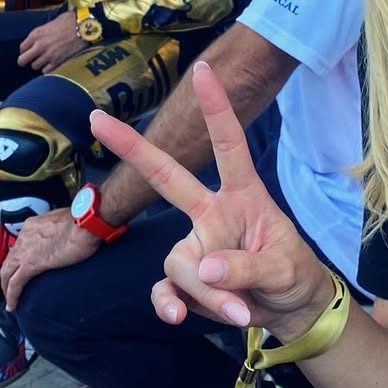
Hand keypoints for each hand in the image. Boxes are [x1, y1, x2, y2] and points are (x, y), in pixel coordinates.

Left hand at [1, 208, 100, 310]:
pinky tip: (13, 305)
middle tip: (10, 288)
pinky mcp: (31, 264)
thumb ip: (57, 229)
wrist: (86, 222)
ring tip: (10, 300)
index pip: (19, 244)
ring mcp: (26, 250)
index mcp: (32, 225)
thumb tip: (61, 237)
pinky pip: (15, 283)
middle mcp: (25, 236)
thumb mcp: (65, 221)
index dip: (17, 258)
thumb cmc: (83, 220)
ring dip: (6, 287)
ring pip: (7, 272)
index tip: (20, 268)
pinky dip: (12, 296)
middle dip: (7, 275)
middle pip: (8, 259)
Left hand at [18, 10, 84, 73]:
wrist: (83, 27)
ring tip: (45, 60)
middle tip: (30, 60)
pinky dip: (48, 69)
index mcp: (36, 34)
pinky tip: (52, 64)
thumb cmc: (70, 21)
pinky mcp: (57, 62)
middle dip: (25, 61)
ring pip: (35, 66)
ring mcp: (48, 55)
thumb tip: (41, 37)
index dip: (25, 50)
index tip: (29, 50)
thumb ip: (43, 32)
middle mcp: (39, 46)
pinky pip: (46, 71)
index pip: (22, 48)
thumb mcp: (52, 22)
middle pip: (22, 60)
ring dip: (39, 64)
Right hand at [91, 61, 333, 342]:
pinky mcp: (185, 280)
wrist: (290, 312)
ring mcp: (195, 245)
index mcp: (242, 195)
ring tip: (238, 311)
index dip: (216, 108)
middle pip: (167, 175)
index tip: (203, 69)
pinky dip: (171, 305)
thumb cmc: (292, 274)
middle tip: (95, 116)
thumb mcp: (284, 268)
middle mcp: (211, 213)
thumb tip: (201, 270)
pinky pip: (165, 290)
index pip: (229, 144)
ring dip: (202, 293)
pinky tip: (179, 318)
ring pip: (177, 262)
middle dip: (132, 147)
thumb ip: (246, 267)